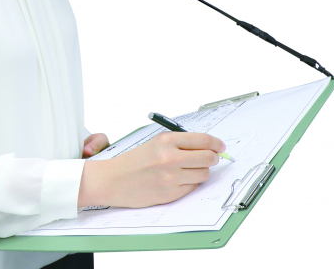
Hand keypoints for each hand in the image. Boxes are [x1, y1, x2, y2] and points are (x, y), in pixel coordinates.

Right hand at [78, 131, 224, 207]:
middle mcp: (170, 157)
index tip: (221, 147)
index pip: (204, 140)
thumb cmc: (134, 161)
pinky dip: (189, 184)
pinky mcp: (170, 193)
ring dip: (199, 172)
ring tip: (185, 171)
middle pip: (208, 158)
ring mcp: (170, 177)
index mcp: (166, 140)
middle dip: (212, 159)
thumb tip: (209, 147)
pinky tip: (176, 180)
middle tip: (209, 159)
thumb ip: (181, 144)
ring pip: (203, 174)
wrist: (113, 180)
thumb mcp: (155, 144)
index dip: (217, 144)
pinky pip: (192, 188)